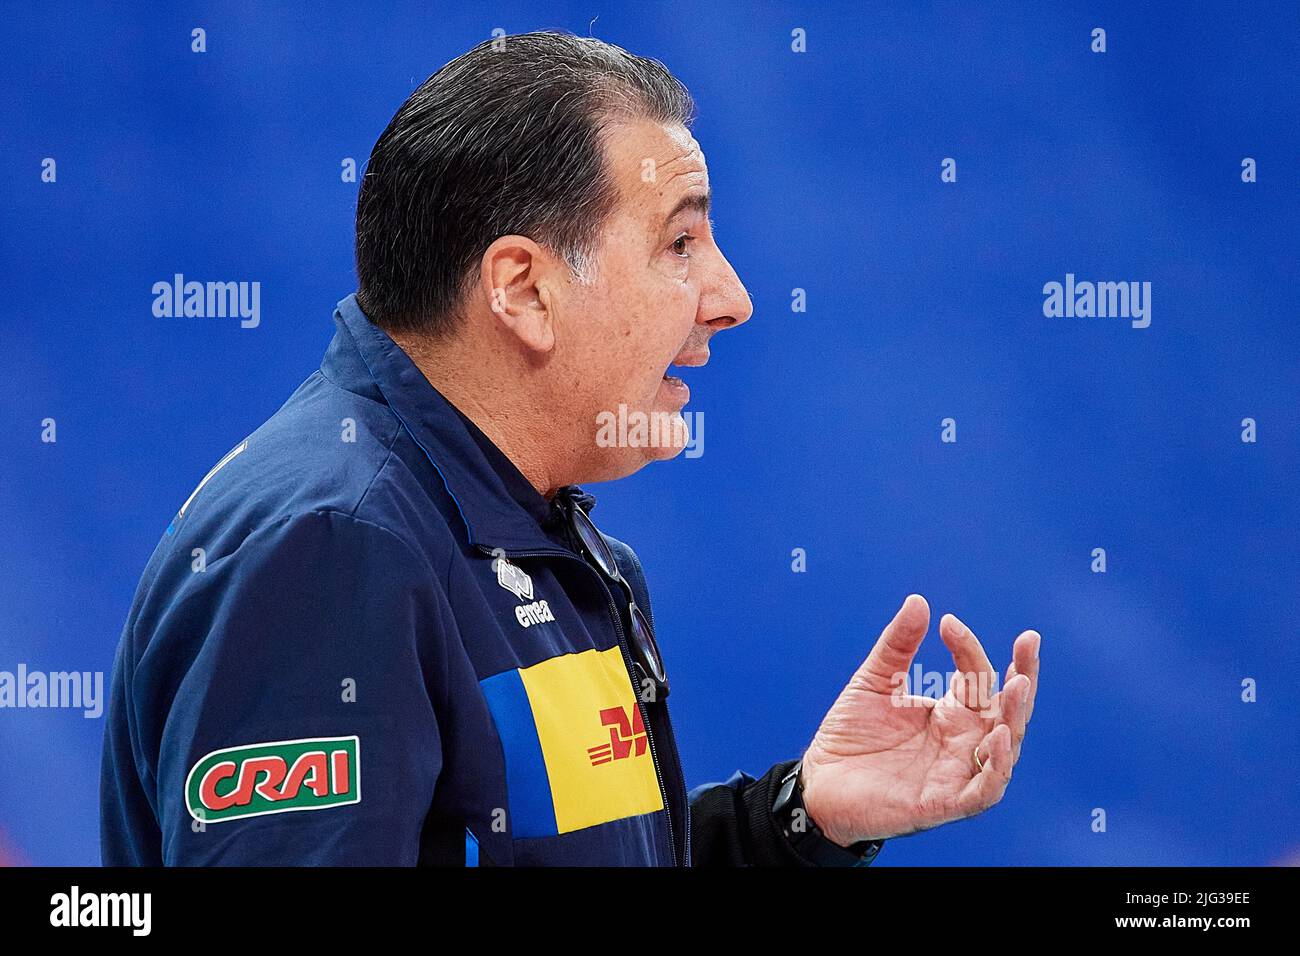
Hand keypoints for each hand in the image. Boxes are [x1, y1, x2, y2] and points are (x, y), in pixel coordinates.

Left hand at [800, 594, 1039, 844]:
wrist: (819, 783)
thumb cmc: (850, 736)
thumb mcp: (874, 682)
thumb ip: (898, 646)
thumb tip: (918, 601)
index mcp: (950, 714)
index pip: (977, 677)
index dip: (969, 648)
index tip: (948, 623)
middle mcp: (962, 742)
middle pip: (1007, 710)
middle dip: (1024, 676)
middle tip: (1029, 643)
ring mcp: (956, 773)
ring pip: (1005, 748)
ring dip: (1015, 716)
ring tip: (1019, 684)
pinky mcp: (943, 803)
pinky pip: (984, 790)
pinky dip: (996, 767)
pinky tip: (996, 737)